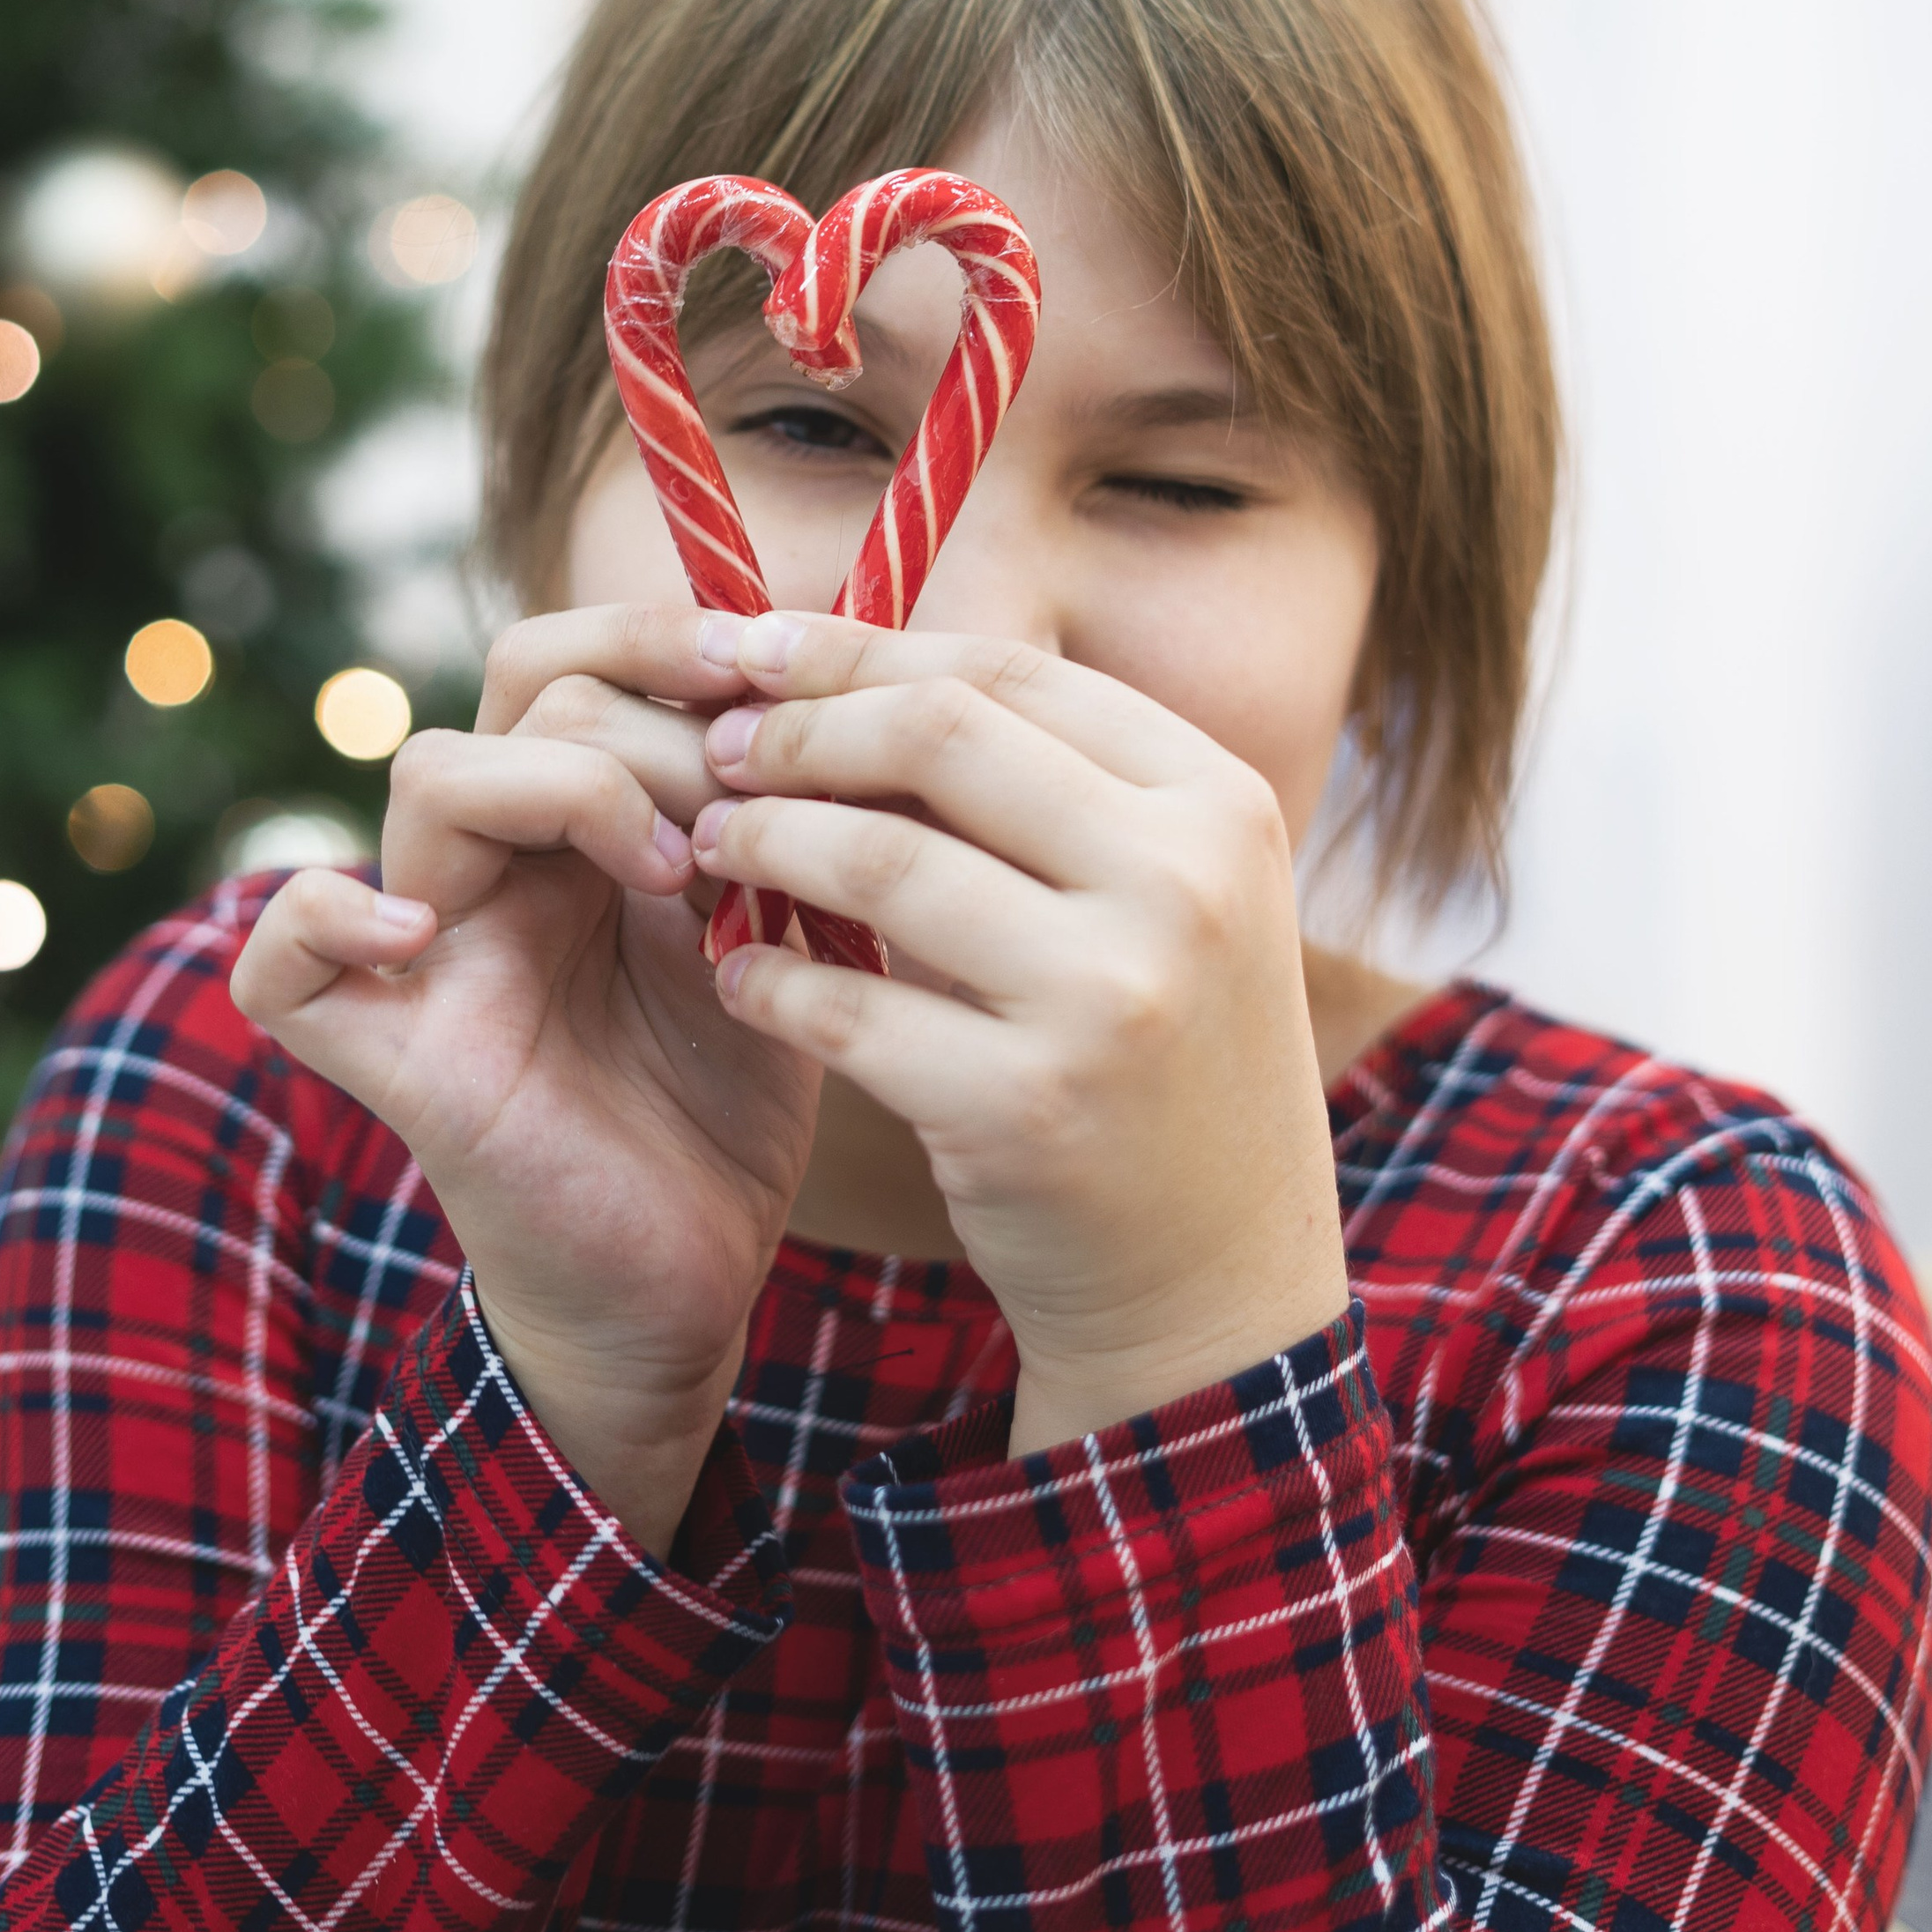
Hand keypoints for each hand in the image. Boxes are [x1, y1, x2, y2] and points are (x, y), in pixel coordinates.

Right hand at [230, 608, 823, 1556]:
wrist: (686, 1286)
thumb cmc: (727, 1109)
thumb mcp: (781, 939)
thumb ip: (783, 825)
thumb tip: (840, 693)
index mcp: (577, 824)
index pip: (576, 652)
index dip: (670, 633)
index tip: (784, 666)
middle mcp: (492, 864)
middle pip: (522, 680)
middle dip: (657, 709)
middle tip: (748, 799)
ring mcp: (429, 951)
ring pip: (434, 774)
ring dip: (574, 786)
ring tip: (679, 877)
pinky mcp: (389, 1053)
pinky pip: (281, 963)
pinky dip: (328, 919)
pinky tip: (424, 934)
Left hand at [690, 614, 1350, 1452]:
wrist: (1219, 1282)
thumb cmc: (1161, 1061)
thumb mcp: (1158, 899)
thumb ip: (1041, 790)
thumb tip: (845, 672)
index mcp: (1220, 803)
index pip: (1010, 672)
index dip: (862, 650)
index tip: (758, 649)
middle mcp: (1183, 883)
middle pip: (940, 733)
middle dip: (802, 728)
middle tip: (717, 748)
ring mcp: (1112, 998)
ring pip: (879, 861)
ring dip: (765, 841)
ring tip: (710, 843)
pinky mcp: (1027, 1110)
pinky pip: (847, 1008)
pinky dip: (768, 981)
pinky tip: (733, 974)